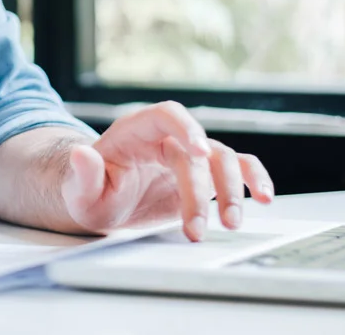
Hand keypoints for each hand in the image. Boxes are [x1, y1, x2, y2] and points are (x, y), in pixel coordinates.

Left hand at [60, 101, 272, 240]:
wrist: (103, 203)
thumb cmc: (91, 193)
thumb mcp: (79, 191)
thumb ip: (83, 174)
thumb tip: (80, 154)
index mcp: (136, 131)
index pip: (167, 115)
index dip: (187, 128)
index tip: (199, 152)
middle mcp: (167, 138)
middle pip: (197, 151)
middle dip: (202, 190)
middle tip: (198, 228)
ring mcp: (189, 156)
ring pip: (223, 160)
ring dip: (231, 190)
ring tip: (231, 223)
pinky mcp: (204, 176)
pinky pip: (238, 168)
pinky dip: (254, 179)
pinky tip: (264, 197)